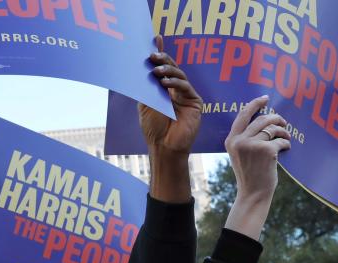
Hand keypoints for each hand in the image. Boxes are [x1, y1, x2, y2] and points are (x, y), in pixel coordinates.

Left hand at [139, 37, 202, 157]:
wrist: (164, 147)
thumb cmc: (153, 129)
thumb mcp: (145, 104)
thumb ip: (146, 86)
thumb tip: (142, 67)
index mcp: (164, 90)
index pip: (163, 68)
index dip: (161, 53)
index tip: (155, 39)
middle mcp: (176, 91)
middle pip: (172, 68)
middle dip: (163, 59)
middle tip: (152, 55)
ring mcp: (187, 95)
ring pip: (179, 75)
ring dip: (168, 70)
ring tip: (156, 71)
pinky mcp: (195, 102)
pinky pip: (186, 87)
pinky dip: (175, 83)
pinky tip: (165, 83)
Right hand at [223, 97, 290, 236]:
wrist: (253, 194)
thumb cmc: (250, 174)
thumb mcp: (241, 154)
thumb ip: (246, 138)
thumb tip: (264, 118)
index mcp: (231, 140)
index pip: (243, 114)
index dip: (255, 104)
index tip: (265, 98)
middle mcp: (240, 140)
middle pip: (262, 119)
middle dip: (276, 118)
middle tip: (284, 122)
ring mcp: (252, 145)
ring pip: (273, 128)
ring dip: (283, 131)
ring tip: (286, 138)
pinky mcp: (266, 150)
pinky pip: (281, 140)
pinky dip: (286, 143)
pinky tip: (286, 149)